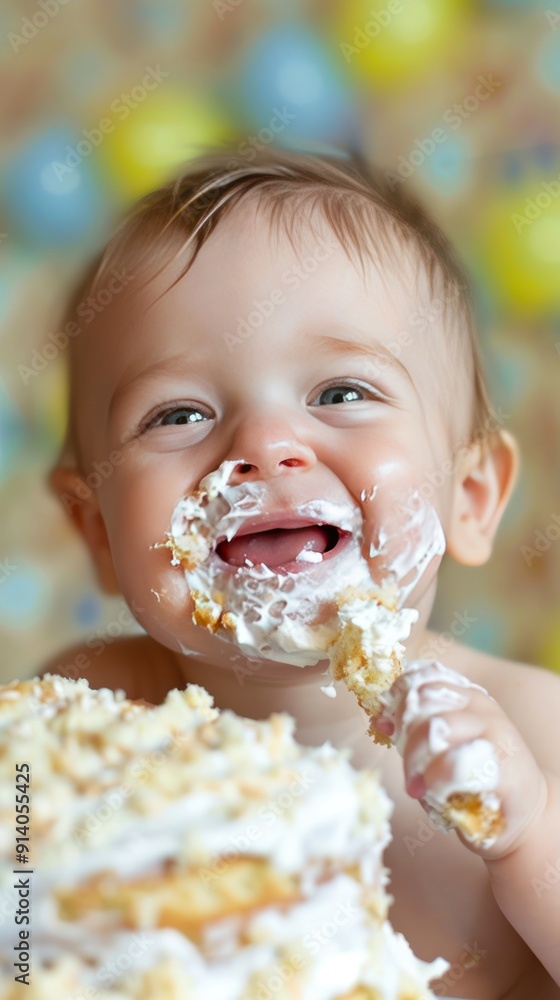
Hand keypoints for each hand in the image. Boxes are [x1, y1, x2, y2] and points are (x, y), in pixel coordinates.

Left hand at [374, 658, 548, 860]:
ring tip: (414, 785)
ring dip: (417, 760)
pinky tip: (432, 793)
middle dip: (405, 734)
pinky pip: (460, 765)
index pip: (425, 679)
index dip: (399, 698)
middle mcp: (482, 709)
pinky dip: (438, 780)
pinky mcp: (506, 768)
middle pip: (426, 702)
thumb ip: (416, 730)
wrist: (522, 814)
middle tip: (405, 765)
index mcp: (467, 696)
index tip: (386, 725)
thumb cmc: (473, 778)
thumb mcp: (444, 746)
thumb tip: (379, 718)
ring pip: (440, 728)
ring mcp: (497, 736)